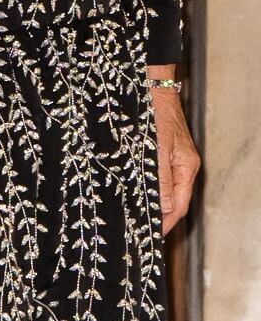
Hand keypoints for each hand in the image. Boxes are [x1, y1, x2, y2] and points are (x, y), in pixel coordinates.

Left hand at [147, 66, 199, 235]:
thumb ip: (161, 178)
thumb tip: (164, 208)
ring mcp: (173, 156)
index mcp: (186, 167)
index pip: (179, 205)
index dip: (166, 223)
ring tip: (137, 215)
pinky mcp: (161, 148)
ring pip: (164, 187)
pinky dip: (148, 185)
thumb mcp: (157, 149)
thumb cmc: (155, 113)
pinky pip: (157, 174)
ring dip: (152, 202)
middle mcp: (182, 165)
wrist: (150, 84)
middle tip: (142, 230)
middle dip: (160, 216)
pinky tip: (135, 189)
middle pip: (174, 199)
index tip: (153, 236)